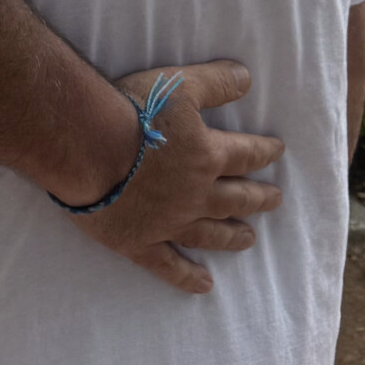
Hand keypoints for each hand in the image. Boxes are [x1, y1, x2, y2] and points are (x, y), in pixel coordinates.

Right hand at [75, 61, 282, 296]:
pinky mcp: (140, 243)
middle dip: (258, 198)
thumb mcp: (180, 84)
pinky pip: (169, 266)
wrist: (87, 148)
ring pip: (211, 233)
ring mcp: (170, 223)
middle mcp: (196, 194)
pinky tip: (204, 285)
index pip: (246, 154)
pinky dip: (187, 277)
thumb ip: (216, 82)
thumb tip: (247, 79)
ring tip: (249, 239)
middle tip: (274, 200)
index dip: (264, 151)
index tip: (277, 152)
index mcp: (206, 156)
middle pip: (236, 198)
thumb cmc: (131, 111)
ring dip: (233, 236)